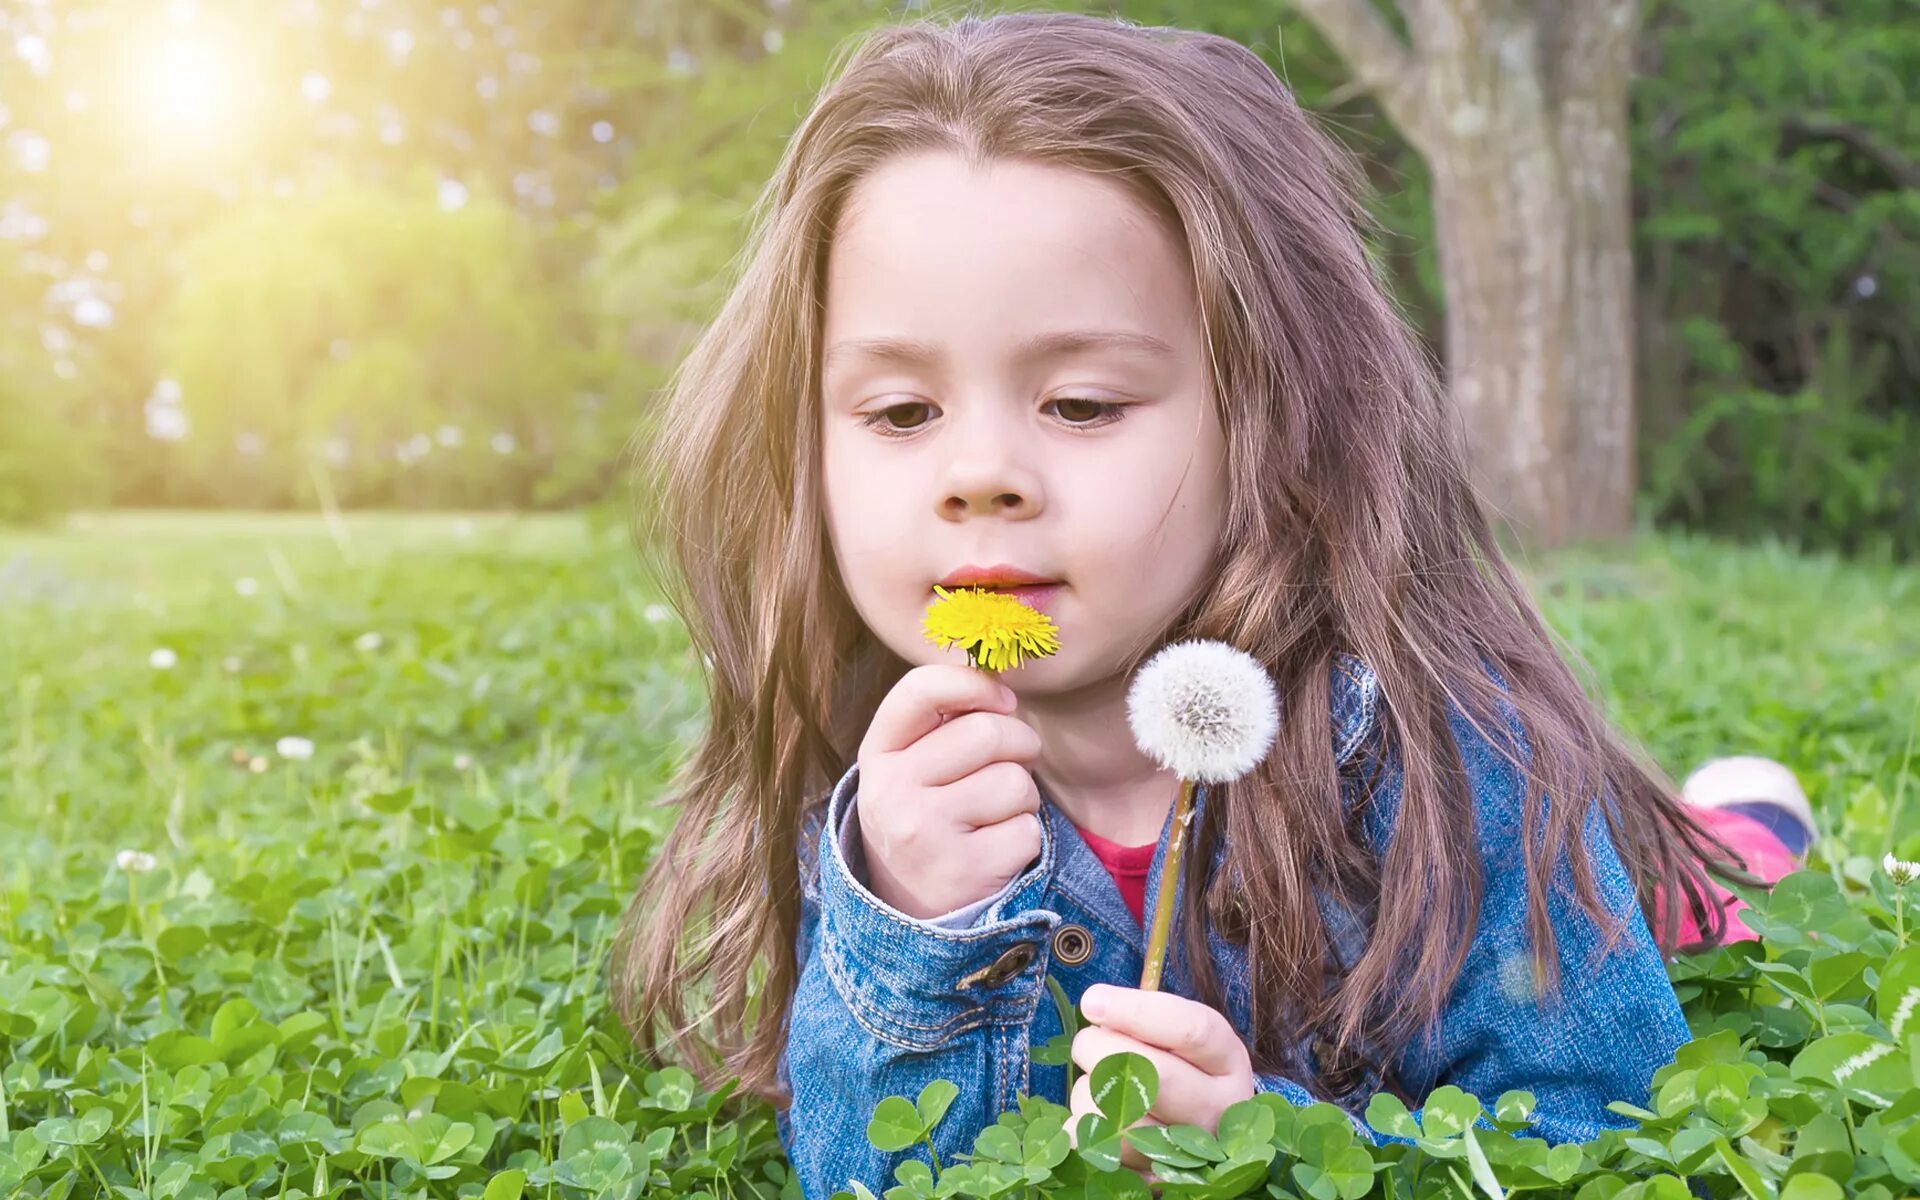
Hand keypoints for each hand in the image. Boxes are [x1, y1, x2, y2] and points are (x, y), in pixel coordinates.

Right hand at [854, 665, 1044, 918]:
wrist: (908, 917)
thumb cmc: (925, 823)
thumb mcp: (910, 770)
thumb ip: (941, 723)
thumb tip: (1001, 682)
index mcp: (877, 757)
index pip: (921, 690)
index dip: (974, 684)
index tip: (1003, 699)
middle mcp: (892, 792)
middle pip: (988, 732)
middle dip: (1019, 745)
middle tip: (1012, 766)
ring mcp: (924, 833)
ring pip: (1015, 782)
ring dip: (1023, 799)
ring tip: (995, 818)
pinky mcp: (962, 871)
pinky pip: (1028, 830)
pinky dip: (1026, 840)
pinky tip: (996, 852)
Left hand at [1067, 984, 1256, 1178]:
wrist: (1197, 1130)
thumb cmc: (1180, 1067)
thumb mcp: (1179, 1035)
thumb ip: (1146, 1018)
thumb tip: (1098, 1007)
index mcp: (1229, 1062)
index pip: (1192, 1031)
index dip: (1136, 1012)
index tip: (1092, 1001)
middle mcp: (1218, 1111)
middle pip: (1152, 1076)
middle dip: (1101, 1049)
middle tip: (1088, 1041)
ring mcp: (1189, 1155)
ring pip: (1118, 1115)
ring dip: (1090, 1090)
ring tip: (1100, 1083)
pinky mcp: (1153, 1181)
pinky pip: (1097, 1148)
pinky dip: (1082, 1125)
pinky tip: (1097, 1115)